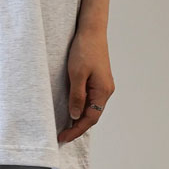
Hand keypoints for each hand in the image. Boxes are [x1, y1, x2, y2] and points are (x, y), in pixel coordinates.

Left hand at [56, 25, 113, 144]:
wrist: (91, 31)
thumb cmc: (85, 49)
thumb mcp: (77, 75)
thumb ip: (77, 97)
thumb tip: (76, 116)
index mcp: (103, 91)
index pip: (90, 118)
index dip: (76, 130)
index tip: (63, 137)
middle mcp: (106, 91)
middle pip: (93, 116)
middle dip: (78, 127)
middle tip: (62, 135)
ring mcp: (103, 86)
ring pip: (91, 108)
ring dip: (79, 118)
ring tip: (65, 127)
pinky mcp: (98, 80)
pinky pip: (90, 99)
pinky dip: (81, 108)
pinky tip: (72, 110)